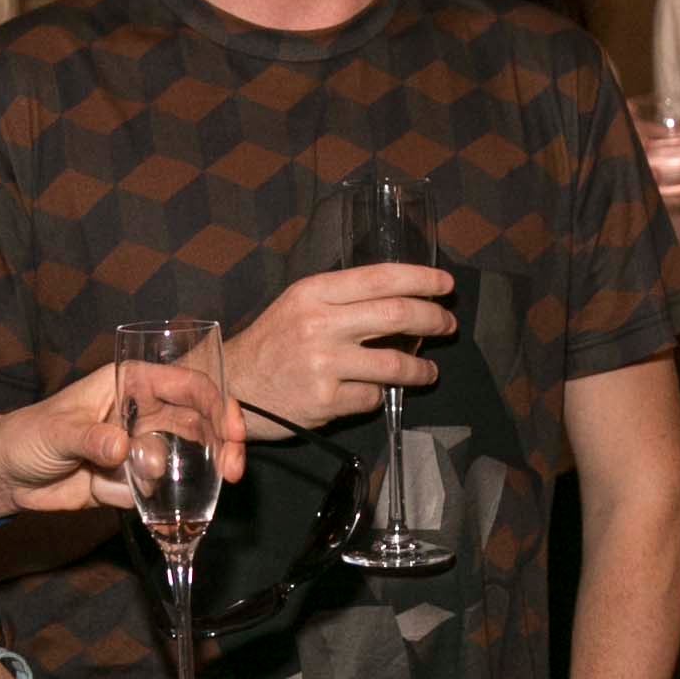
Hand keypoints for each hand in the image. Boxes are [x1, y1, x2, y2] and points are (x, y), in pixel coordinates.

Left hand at [0, 369, 248, 516]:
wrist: (5, 478)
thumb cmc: (26, 436)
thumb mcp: (55, 432)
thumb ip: (91, 438)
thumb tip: (124, 448)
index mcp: (128, 384)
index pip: (186, 384)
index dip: (216, 403)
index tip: (232, 431)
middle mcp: (142, 413)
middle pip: (199, 422)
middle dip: (222, 444)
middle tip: (233, 470)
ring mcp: (140, 449)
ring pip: (184, 460)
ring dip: (189, 478)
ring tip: (172, 491)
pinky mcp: (132, 482)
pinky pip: (158, 493)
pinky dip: (157, 503)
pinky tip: (133, 505)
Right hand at [225, 266, 447, 433]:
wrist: (233, 385)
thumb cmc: (272, 343)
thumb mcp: (299, 305)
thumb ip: (344, 300)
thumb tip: (401, 302)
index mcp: (314, 293)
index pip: (380, 278)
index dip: (421, 279)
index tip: (445, 285)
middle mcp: (319, 324)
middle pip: (396, 314)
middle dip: (433, 318)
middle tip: (447, 324)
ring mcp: (323, 365)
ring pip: (394, 364)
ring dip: (420, 368)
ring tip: (428, 370)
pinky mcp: (325, 401)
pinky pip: (371, 397)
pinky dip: (378, 395)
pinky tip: (372, 391)